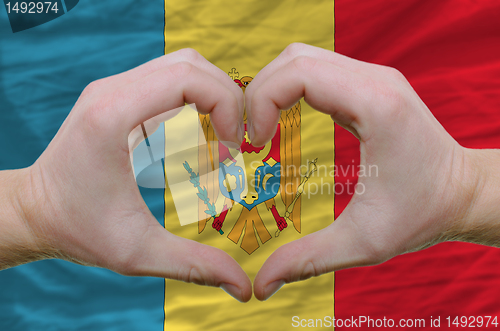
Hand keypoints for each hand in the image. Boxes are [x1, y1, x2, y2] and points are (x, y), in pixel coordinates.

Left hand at [4, 49, 250, 301]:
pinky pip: (169, 79)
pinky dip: (197, 99)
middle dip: (227, 98)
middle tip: (237, 142)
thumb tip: (243, 286)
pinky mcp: (118, 96)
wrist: (34, 212)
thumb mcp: (137, 252)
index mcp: (113, 115)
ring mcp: (113, 88)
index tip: (234, 146)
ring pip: (182, 65)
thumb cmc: (78, 229)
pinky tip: (202, 135)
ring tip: (224, 137)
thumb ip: (194, 266)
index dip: (226, 106)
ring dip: (213, 96)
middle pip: (191, 65)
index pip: (188, 78)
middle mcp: (112, 90)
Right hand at [246, 43, 492, 299]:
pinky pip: (317, 68)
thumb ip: (307, 260)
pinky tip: (283, 119)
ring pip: (303, 57)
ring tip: (261, 128)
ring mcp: (374, 76)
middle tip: (250, 137)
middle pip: (294, 58)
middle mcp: (375, 79)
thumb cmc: (422, 215)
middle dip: (258, 92)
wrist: (463, 193)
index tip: (254, 143)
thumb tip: (260, 286)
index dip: (261, 101)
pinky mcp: (370, 83)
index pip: (299, 73)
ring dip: (272, 87)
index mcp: (376, 106)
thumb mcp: (363, 243)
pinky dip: (289, 87)